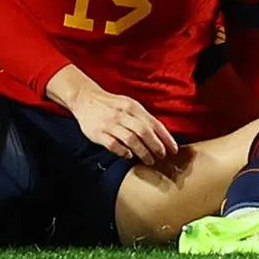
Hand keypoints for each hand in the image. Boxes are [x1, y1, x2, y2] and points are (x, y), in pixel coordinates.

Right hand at [51, 70, 177, 164]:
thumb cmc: (111, 104)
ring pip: (131, 140)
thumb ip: (143, 118)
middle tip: (162, 156)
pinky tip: (128, 156)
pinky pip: (113, 145)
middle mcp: (122, 115)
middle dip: (156, 146)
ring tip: (149, 160)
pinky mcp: (98, 133)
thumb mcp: (129, 104)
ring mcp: (110, 124)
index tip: (173, 149)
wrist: (85, 98)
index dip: (166, 138)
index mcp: (133, 107)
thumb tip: (161, 135)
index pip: (154, 123)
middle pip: (144, 132)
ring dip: (143, 152)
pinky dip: (123, 152)